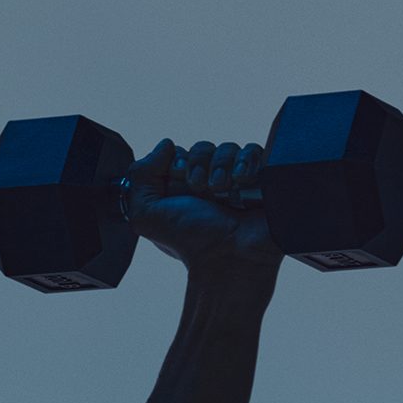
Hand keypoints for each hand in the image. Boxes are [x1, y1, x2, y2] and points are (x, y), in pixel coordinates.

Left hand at [123, 138, 282, 283]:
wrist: (229, 258)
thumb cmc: (190, 242)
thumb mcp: (146, 216)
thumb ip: (139, 176)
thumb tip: (166, 145)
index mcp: (181, 193)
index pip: (177, 155)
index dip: (177, 163)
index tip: (180, 181)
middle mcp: (208, 186)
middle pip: (202, 148)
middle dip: (198, 163)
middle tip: (201, 189)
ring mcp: (236, 183)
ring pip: (227, 148)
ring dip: (221, 164)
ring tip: (222, 189)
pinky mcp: (262, 181)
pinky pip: (254, 151)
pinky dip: (246, 160)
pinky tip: (241, 179)